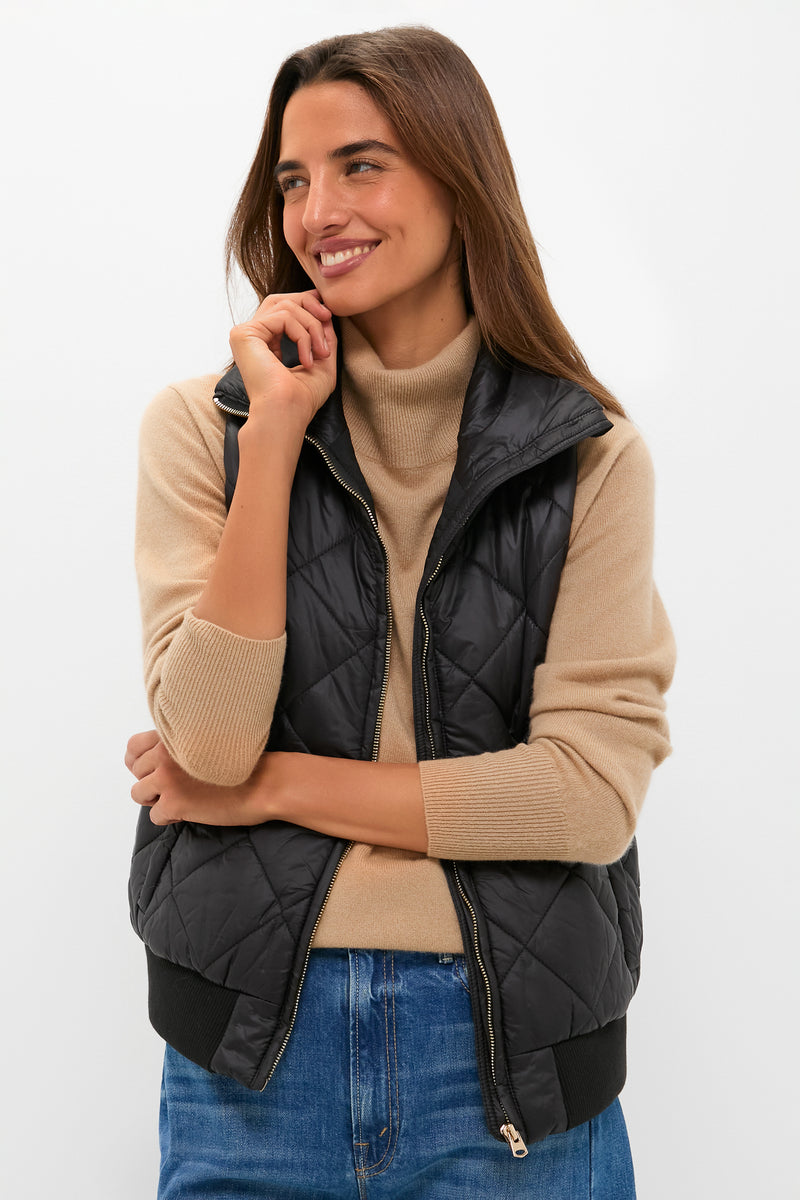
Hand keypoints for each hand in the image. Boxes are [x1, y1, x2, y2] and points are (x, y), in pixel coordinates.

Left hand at [125, 731, 266, 826]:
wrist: (265, 783)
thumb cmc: (246, 762)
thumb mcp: (208, 740)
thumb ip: (182, 744)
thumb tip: (160, 759)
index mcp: (174, 735)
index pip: (134, 747)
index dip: (140, 761)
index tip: (152, 770)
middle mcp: (165, 753)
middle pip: (137, 773)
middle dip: (152, 782)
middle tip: (176, 787)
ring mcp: (167, 779)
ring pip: (139, 794)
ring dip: (158, 799)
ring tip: (183, 799)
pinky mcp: (174, 803)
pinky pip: (155, 815)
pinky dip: (170, 817)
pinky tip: (191, 811)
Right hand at [229, 290, 336, 428]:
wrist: (286, 414)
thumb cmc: (302, 398)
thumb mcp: (321, 361)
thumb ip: (322, 335)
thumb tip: (326, 311)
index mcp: (264, 343)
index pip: (283, 309)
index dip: (307, 304)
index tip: (328, 316)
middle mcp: (251, 337)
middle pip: (281, 300)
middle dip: (310, 305)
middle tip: (328, 319)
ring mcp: (244, 334)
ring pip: (286, 307)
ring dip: (312, 327)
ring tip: (321, 353)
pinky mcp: (244, 334)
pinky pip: (283, 317)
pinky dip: (303, 335)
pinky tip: (307, 358)